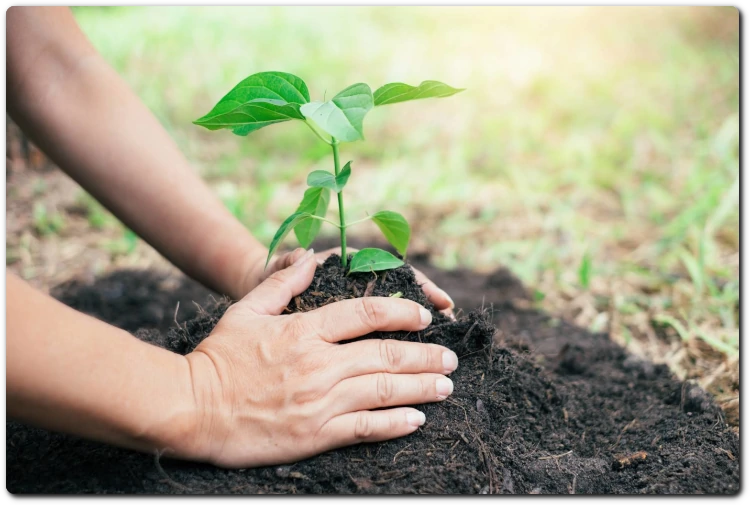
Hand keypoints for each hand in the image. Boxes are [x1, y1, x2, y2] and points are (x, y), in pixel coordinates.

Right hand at [179, 249, 458, 468]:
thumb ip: (282, 284)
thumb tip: (311, 259)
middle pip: (385, 355)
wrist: (191, 409)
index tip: (424, 316)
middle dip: (425, 355)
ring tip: (445, 385)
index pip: (366, 314)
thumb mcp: (246, 310)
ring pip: (383, 391)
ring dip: (421, 387)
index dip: (401, 312)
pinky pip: (365, 428)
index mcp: (304, 331)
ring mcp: (319, 402)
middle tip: (449, 357)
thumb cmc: (217, 358)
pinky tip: (417, 419)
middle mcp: (318, 365)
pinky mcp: (315, 435)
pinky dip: (395, 423)